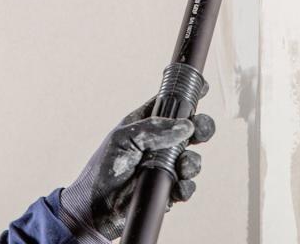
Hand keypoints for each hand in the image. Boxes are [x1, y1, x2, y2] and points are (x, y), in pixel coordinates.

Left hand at [58, 98, 215, 242]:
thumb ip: (154, 129)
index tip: (203, 88)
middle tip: (200, 131)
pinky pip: (187, 185)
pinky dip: (186, 186)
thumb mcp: (123, 139)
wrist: (96, 209)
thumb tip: (185, 126)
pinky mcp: (168, 189)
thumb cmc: (103, 169)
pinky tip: (177, 186)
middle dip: (201, 128)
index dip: (187, 96)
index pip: (171, 105)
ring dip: (192, 162)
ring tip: (181, 166)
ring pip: (192, 159)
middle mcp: (158, 144)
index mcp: (146, 124)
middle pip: (191, 130)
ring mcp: (164, 167)